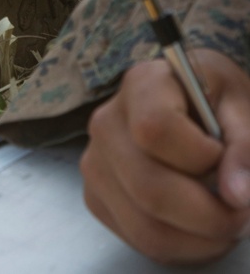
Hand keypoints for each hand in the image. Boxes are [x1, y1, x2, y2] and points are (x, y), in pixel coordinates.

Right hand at [81, 50, 249, 262]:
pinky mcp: (96, 196)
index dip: (200, 157)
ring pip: (146, 228)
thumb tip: (236, 194)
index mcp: (141, 85)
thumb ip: (244, 144)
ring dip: (199, 239)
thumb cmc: (214, 103)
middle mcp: (107, 123)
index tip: (224, 158)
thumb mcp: (240, 106)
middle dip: (209, 216)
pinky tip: (196, 223)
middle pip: (149, 189)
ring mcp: (96, 162)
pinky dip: (181, 246)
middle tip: (241, 213)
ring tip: (223, 219)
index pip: (154, 129)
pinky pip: (139, 240)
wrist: (188, 110)